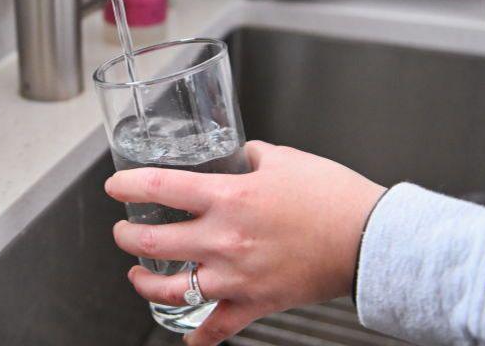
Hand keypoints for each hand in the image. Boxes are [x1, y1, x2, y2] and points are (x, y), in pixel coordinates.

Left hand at [105, 141, 385, 345]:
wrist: (369, 238)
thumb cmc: (332, 196)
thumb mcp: (283, 158)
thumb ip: (249, 156)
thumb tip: (236, 156)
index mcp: (229, 197)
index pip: (160, 187)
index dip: (127, 186)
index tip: (115, 187)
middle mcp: (224, 238)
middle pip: (153, 242)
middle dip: (126, 236)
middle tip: (122, 231)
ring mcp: (237, 275)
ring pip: (172, 288)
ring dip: (144, 281)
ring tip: (137, 274)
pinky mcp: (256, 301)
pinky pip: (218, 327)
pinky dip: (199, 338)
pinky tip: (188, 340)